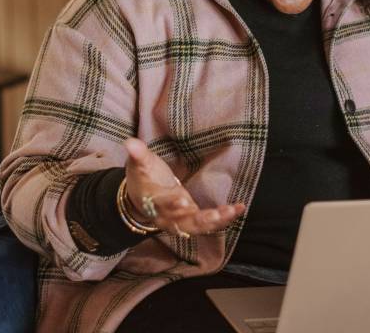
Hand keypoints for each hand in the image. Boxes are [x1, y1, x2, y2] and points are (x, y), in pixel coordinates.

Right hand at [122, 137, 245, 235]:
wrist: (142, 200)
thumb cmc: (143, 179)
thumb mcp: (139, 165)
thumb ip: (138, 155)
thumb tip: (130, 142)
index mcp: (153, 201)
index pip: (161, 203)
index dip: (171, 203)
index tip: (182, 200)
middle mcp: (167, 217)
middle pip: (182, 222)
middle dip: (199, 219)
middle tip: (215, 215)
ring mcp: (181, 221)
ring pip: (198, 226)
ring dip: (216, 221)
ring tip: (232, 211)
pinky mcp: (193, 221)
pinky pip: (209, 224)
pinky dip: (224, 219)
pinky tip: (239, 208)